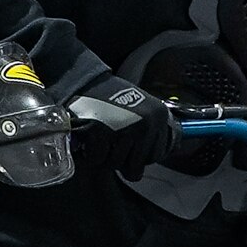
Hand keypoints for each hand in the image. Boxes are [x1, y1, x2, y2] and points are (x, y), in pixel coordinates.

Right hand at [63, 70, 180, 170]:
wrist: (84, 79)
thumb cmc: (109, 96)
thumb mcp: (141, 108)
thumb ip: (151, 130)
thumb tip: (161, 154)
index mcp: (159, 116)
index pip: (155, 157)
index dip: (137, 156)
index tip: (127, 146)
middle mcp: (146, 123)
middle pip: (135, 167)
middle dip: (120, 160)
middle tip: (110, 144)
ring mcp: (125, 127)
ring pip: (115, 164)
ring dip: (104, 157)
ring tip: (100, 139)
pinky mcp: (102, 131)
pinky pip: (97, 158)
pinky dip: (89, 154)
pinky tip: (89, 140)